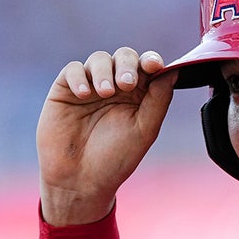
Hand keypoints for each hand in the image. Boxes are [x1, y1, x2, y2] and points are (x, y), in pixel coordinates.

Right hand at [37, 48, 175, 225]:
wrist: (79, 181)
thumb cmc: (115, 159)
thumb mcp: (145, 130)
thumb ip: (159, 99)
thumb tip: (173, 70)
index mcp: (139, 95)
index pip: (147, 67)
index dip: (151, 60)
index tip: (154, 65)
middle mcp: (116, 86)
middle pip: (124, 57)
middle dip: (128, 65)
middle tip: (127, 84)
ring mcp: (90, 86)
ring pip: (99, 59)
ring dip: (104, 71)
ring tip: (105, 92)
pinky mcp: (65, 90)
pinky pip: (73, 70)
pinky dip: (80, 77)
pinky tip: (84, 94)